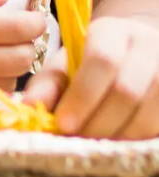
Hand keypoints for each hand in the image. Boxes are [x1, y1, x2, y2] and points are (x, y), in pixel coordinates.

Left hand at [27, 14, 158, 137]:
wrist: (136, 56)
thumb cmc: (92, 65)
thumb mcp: (66, 66)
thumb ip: (48, 85)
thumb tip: (30, 107)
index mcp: (113, 31)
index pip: (102, 60)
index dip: (83, 96)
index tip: (63, 124)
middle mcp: (147, 45)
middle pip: (128, 90)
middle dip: (98, 123)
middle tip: (77, 141)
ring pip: (150, 113)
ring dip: (119, 136)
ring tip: (96, 145)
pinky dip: (138, 140)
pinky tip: (118, 142)